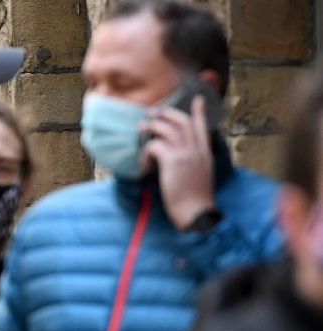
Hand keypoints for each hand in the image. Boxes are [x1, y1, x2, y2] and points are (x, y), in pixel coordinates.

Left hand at [141, 95, 215, 229]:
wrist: (197, 213)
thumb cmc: (195, 201)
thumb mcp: (201, 177)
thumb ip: (193, 164)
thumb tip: (175, 159)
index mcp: (205, 154)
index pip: (202, 127)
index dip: (198, 112)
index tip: (197, 100)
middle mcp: (197, 150)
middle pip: (182, 122)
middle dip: (166, 114)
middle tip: (153, 113)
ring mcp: (186, 154)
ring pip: (166, 129)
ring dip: (151, 127)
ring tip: (140, 129)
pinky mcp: (173, 161)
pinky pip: (154, 146)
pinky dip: (146, 152)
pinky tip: (144, 163)